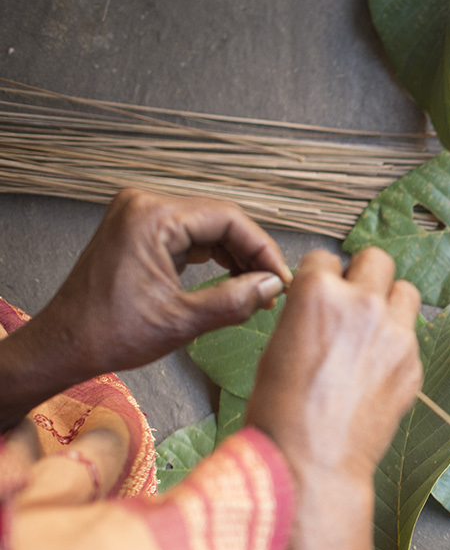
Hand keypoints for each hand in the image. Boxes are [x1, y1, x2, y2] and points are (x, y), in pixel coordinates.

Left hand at [17, 189, 291, 383]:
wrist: (66, 344)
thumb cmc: (111, 333)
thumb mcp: (183, 321)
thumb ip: (235, 300)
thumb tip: (273, 286)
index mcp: (152, 217)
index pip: (229, 219)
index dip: (263, 250)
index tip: (282, 281)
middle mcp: (144, 205)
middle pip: (220, 219)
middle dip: (251, 254)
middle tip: (273, 289)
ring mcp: (139, 215)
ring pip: (208, 227)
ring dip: (236, 255)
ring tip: (256, 289)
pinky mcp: (139, 231)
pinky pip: (190, 235)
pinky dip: (214, 256)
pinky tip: (232, 280)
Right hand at [247, 248, 420, 484]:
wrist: (313, 460)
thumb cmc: (282, 410)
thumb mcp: (278, 345)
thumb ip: (308, 314)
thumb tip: (324, 309)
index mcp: (318, 293)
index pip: (326, 258)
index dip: (322, 277)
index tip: (322, 292)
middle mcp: (362, 305)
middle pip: (377, 261)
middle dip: (364, 276)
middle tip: (354, 299)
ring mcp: (395, 334)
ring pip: (406, 292)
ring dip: (390, 303)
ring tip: (373, 329)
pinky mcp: (414, 365)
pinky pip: (412, 338)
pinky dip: (398, 346)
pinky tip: (377, 370)